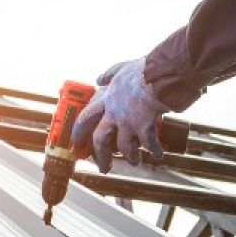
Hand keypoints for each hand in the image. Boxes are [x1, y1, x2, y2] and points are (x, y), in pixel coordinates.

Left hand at [71, 58, 169, 172]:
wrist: (159, 75)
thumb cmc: (142, 70)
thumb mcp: (121, 68)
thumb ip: (109, 74)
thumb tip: (99, 78)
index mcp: (107, 99)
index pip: (86, 117)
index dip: (79, 131)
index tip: (76, 142)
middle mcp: (114, 113)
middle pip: (100, 140)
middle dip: (101, 156)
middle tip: (104, 167)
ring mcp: (128, 122)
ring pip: (124, 147)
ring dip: (130, 156)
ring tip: (135, 161)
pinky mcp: (144, 127)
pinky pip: (149, 144)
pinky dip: (154, 150)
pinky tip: (158, 155)